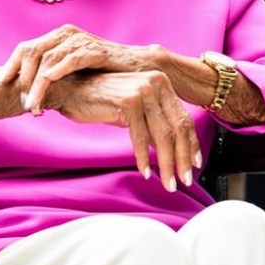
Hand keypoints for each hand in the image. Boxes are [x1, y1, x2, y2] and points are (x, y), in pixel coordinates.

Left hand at [0, 24, 158, 111]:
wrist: (138, 68)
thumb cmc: (104, 73)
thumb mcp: (72, 72)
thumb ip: (52, 74)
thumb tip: (25, 91)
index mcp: (58, 37)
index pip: (25, 47)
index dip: (10, 65)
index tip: (0, 84)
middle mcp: (66, 34)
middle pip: (32, 51)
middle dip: (22, 79)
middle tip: (21, 102)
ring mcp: (81, 40)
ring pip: (48, 59)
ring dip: (37, 84)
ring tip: (33, 105)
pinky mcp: (95, 50)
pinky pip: (71, 59)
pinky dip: (57, 72)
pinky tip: (48, 84)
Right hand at [47, 70, 202, 192]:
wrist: (70, 89)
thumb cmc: (100, 100)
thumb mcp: (134, 108)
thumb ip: (154, 121)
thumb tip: (174, 147)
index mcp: (161, 82)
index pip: (183, 118)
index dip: (191, 144)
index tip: (195, 164)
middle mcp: (156, 83)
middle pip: (177, 128)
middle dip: (182, 158)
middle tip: (185, 180)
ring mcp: (143, 91)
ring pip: (162, 136)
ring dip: (166, 164)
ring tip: (168, 183)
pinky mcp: (129, 102)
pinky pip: (141, 137)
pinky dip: (143, 158)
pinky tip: (145, 172)